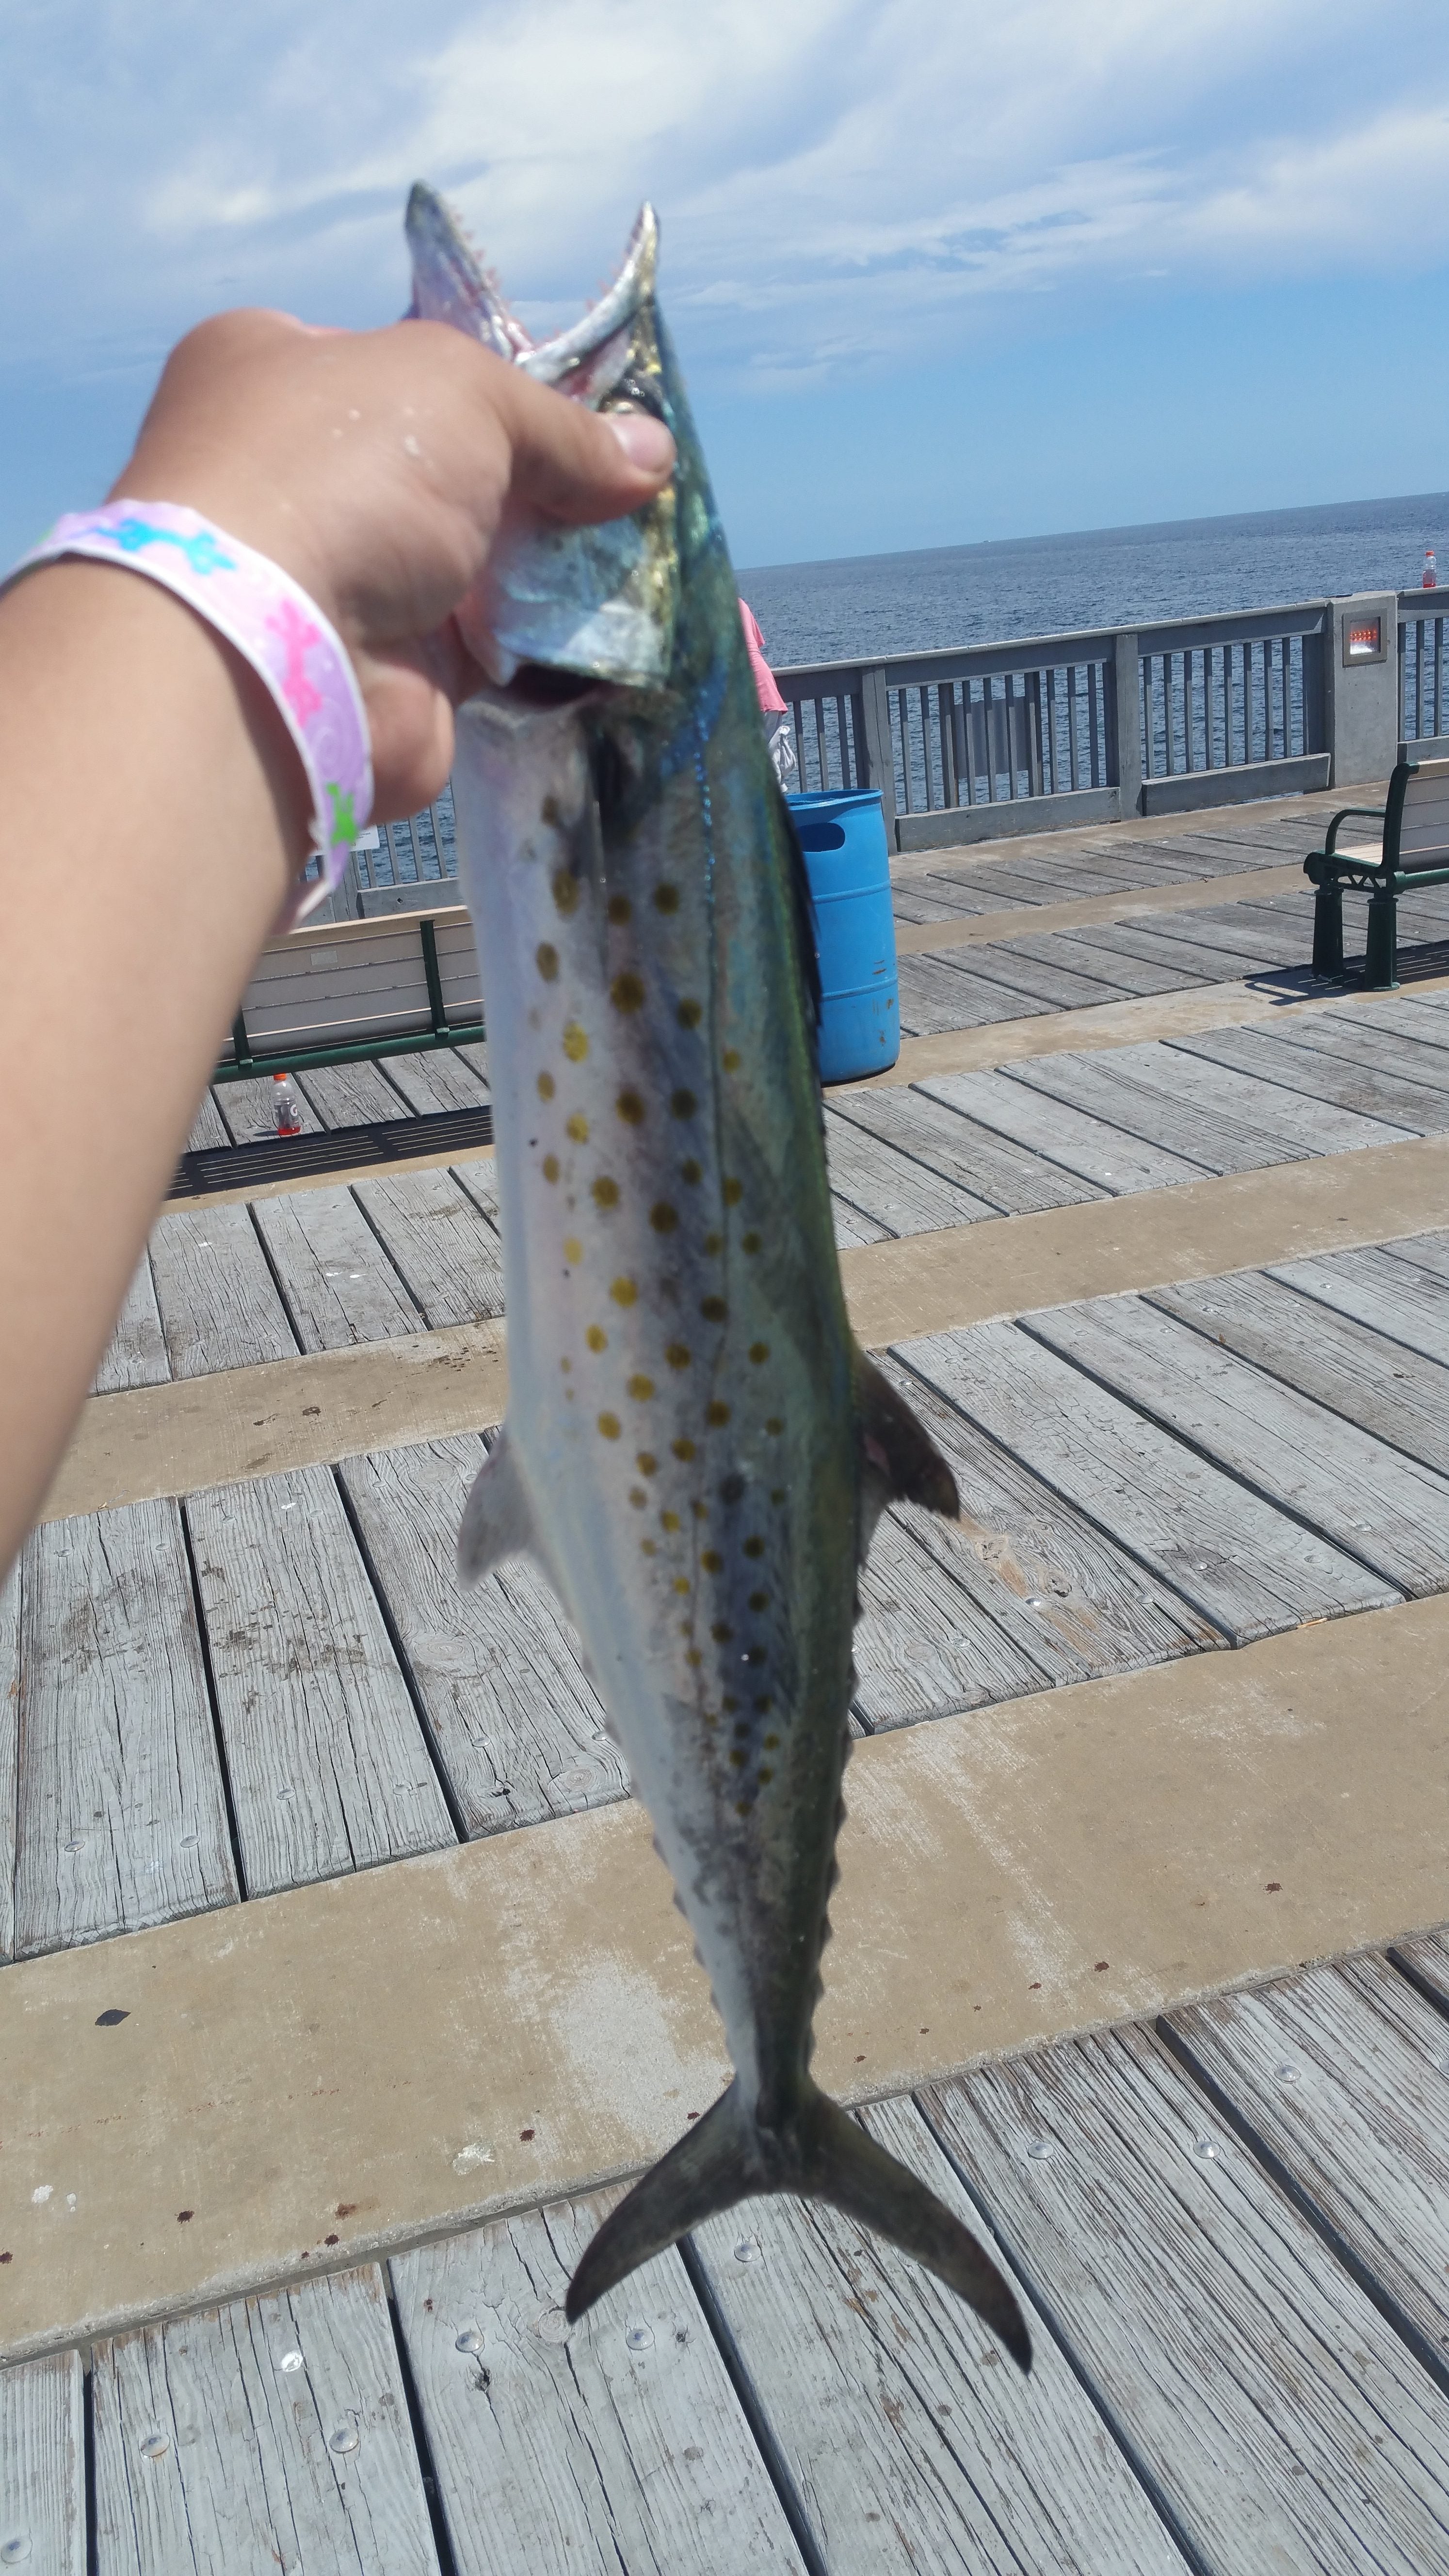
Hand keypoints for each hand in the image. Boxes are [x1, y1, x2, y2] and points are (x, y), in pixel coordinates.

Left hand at [109, 310, 675, 825]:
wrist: (278, 656)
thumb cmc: (344, 472)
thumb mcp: (464, 394)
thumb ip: (559, 424)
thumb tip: (650, 452)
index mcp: (272, 368)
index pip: (395, 361)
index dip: (487, 381)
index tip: (573, 407)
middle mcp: (294, 474)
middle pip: (444, 468)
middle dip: (532, 482)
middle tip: (617, 485)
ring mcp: (338, 579)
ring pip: (471, 564)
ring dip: (545, 566)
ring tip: (634, 551)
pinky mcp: (387, 672)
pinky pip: (485, 648)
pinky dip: (539, 642)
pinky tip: (604, 623)